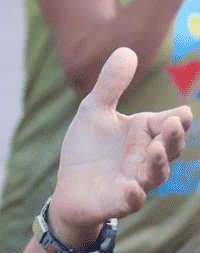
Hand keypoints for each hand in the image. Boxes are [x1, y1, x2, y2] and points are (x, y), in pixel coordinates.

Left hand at [52, 48, 191, 246]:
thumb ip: (110, 85)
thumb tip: (127, 50)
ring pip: (154, 176)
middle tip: (174, 124)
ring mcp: (134, 181)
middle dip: (173, 138)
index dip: (178, 119)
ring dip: (157, 164)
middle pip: (167, 149)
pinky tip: (132, 189)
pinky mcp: (118, 202)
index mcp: (143, 133)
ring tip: (153, 149)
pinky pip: (131, 201)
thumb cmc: (88, 147)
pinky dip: (134, 196)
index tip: (183, 113)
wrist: (69, 186)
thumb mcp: (94, 111)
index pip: (167, 124)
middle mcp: (145, 158)